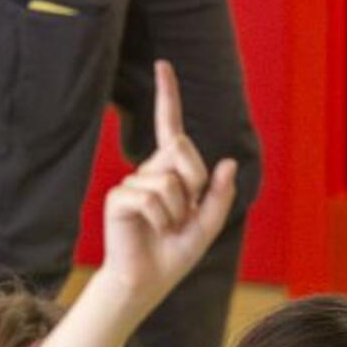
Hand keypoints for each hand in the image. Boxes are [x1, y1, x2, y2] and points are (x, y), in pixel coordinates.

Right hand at [101, 61, 236, 306]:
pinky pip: (150, 198)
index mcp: (172, 172)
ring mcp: (131, 183)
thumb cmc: (174, 254)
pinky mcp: (118, 198)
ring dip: (177, 212)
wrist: (147, 282)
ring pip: (169, 180)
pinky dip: (161, 219)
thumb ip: (220, 196)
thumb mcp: (207, 226)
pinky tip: (153, 231)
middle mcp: (149, 171)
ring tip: (166, 229)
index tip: (163, 65)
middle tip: (186, 213)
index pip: (171, 127)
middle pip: (182, 149)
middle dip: (195, 181)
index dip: (168, 95)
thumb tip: (228, 163)